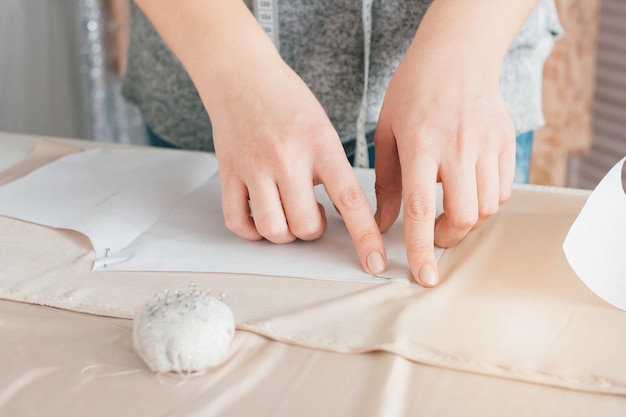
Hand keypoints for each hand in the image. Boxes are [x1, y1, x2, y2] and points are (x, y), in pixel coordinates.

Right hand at [203, 42, 386, 274]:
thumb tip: (342, 213)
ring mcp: (254, 167)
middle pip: (304, 226)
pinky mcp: (228, 174)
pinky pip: (238, 223)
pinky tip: (261, 217)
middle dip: (312, 231)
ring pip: (273, 230)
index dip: (365, 237)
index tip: (375, 263)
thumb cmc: (287, 100)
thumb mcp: (323, 128)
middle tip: (312, 214)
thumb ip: (332, 169)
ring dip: (285, 233)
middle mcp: (286, 158)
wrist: (240, 74)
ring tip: (287, 213)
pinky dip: (252, 231)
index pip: (350, 200)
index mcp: (320, 144)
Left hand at [374, 35, 515, 286]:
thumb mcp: (386, 133)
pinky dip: (487, 201)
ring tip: (449, 207)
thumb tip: (382, 225)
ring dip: (467, 220)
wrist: (456, 55)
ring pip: (488, 207)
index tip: (423, 276)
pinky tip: (468, 188)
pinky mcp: (507, 143)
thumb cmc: (413, 92)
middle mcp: (457, 146)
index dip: (420, 248)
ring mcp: (487, 144)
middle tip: (433, 236)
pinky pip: (503, 190)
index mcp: (420, 144)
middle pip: (464, 216)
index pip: (419, 209)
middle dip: (448, 238)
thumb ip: (385, 182)